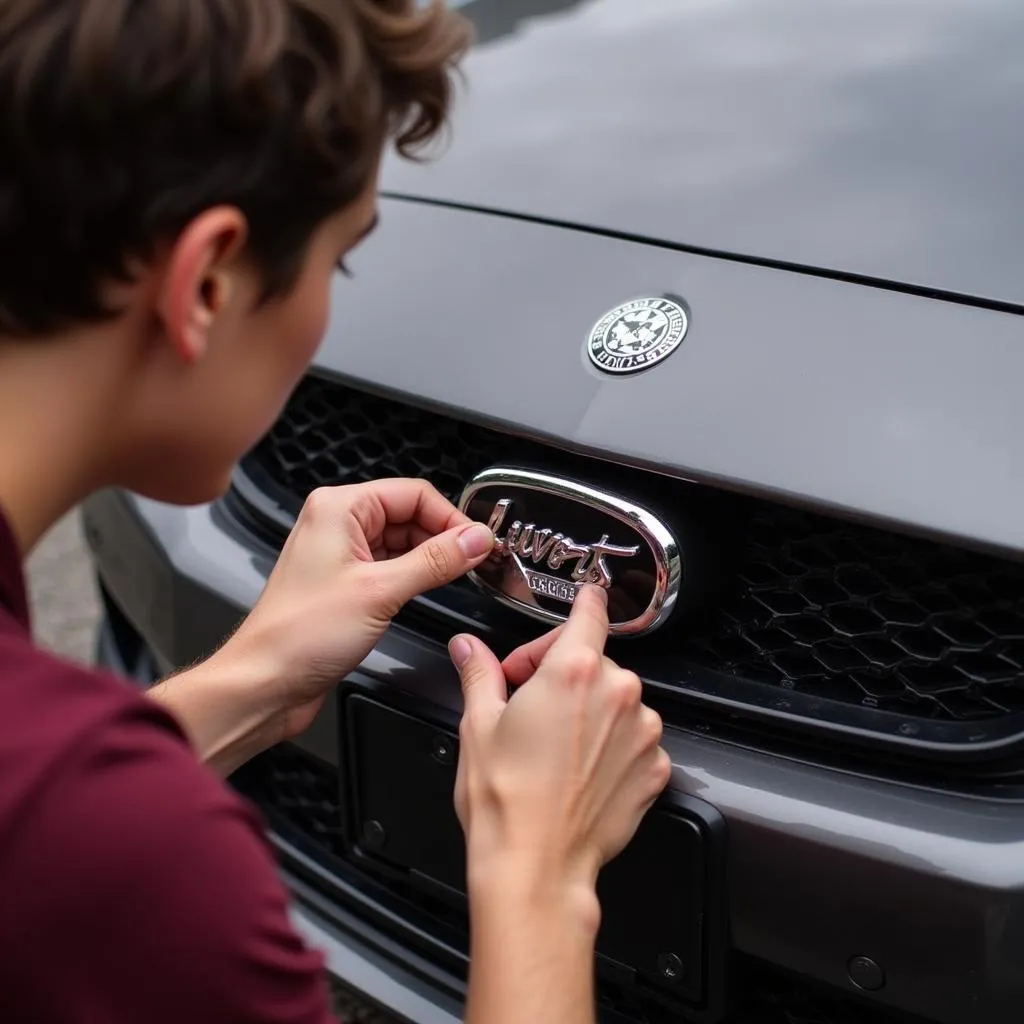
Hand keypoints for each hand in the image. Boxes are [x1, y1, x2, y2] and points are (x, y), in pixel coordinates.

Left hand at [208, 479, 494, 742]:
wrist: (265, 682)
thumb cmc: (299, 635)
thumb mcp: (381, 591)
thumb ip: (435, 561)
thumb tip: (475, 539)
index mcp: (338, 508)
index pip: (413, 493)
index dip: (451, 516)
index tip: (479, 542)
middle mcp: (337, 523)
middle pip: (409, 514)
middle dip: (444, 536)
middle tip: (475, 561)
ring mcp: (340, 553)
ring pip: (402, 541)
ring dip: (430, 557)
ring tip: (458, 576)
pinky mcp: (345, 582)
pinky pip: (390, 565)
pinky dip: (414, 575)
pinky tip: (430, 590)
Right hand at [449, 587, 670, 924]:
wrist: (536, 866)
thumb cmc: (505, 799)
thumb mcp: (479, 724)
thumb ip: (480, 673)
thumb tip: (468, 649)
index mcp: (572, 670)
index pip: (590, 612)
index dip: (581, 604)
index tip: (584, 599)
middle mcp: (617, 693)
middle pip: (596, 660)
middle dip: (563, 672)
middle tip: (527, 700)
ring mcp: (642, 732)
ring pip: (618, 699)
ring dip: (591, 708)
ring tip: (553, 741)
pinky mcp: (655, 767)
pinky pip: (635, 738)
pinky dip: (613, 744)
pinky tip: (579, 766)